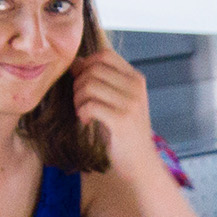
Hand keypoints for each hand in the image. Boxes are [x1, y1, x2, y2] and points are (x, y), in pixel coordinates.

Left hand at [72, 46, 156, 178]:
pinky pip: (90, 105)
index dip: (85, 64)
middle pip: (93, 69)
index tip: (81, 82)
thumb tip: (76, 62)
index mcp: (136, 78)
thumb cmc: (123, 130)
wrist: (140, 161)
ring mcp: (131, 103)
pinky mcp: (122, 119)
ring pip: (89, 85)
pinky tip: (86, 121)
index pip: (104, 55)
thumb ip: (102, 80)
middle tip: (80, 102)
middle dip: (78, 84)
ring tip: (82, 112)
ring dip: (78, 99)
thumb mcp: (118, 100)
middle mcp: (136, 87)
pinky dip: (82, 113)